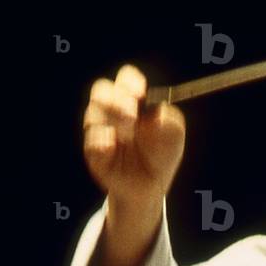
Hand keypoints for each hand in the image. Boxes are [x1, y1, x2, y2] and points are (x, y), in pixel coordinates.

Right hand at [83, 64, 185, 206]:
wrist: (151, 186)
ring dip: (112, 120)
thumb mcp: (174, 136)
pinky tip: (112, 147)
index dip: (130, 82)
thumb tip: (155, 114)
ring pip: (93, 113)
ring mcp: (102, 130)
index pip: (126, 79)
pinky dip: (102, 141)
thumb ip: (170, 120)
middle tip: (132, 115)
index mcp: (135, 102)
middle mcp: (114, 111)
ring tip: (129, 136)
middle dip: (116, 100)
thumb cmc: (162, 155)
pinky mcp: (94, 152)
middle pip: (102, 90)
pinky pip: (90, 141)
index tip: (140, 94)